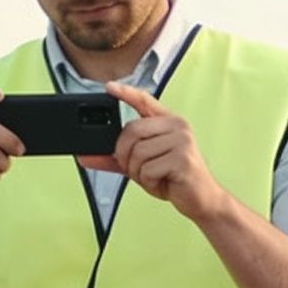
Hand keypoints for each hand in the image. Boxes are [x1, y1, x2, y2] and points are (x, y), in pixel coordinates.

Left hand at [87, 83, 227, 223]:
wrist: (202, 200)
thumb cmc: (174, 180)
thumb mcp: (142, 166)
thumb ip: (115, 159)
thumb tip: (85, 156)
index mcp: (169, 123)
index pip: (145, 101)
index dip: (126, 93)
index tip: (109, 87)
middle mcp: (178, 127)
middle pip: (132, 131)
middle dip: (124, 155)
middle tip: (134, 169)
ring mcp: (182, 141)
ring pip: (138, 152)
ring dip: (137, 172)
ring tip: (153, 177)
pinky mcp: (183, 159)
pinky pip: (149, 169)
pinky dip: (148, 182)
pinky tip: (161, 183)